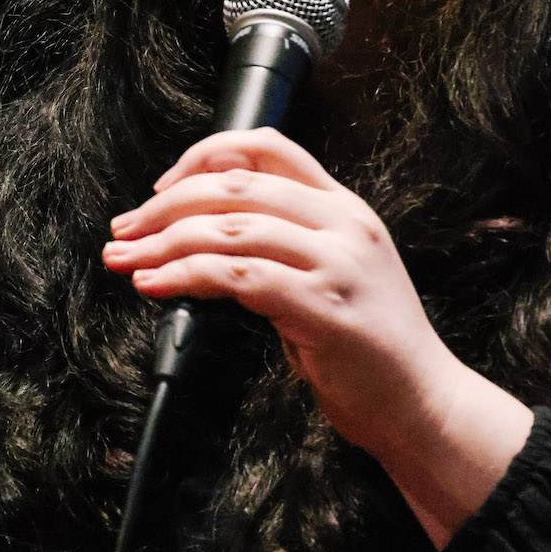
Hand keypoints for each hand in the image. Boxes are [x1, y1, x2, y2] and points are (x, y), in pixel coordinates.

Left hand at [104, 127, 530, 544]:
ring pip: (229, 229)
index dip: (204, 155)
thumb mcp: (337, 276)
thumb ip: (287, 247)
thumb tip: (204, 237)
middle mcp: (344, 224)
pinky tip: (157, 286)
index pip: (268, 147)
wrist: (425, 404)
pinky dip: (186, 276)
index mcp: (346, 209)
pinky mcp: (324, 306)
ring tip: (126, 261)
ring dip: (164, 243)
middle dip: (165, 205)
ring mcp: (337, 263)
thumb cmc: (372, 349)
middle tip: (125, 231)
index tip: (162, 187)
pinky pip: (238, 276)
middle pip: (235, 185)